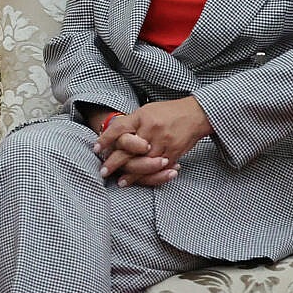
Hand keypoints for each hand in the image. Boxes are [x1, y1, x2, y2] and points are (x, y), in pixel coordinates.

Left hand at [95, 97, 212, 172]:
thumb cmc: (168, 112)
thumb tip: (114, 137)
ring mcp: (163, 142)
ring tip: (120, 182)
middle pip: (129, 149)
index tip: (96, 149)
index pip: (119, 129)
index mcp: (142, 117)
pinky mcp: (174, 152)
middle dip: (114, 162)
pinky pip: (160, 167)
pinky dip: (149, 176)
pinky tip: (139, 180)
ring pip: (144, 162)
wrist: (195, 114)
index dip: (106, 139)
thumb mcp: (147, 111)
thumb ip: (132, 124)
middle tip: (103, 172)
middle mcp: (151, 130)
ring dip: (131, 174)